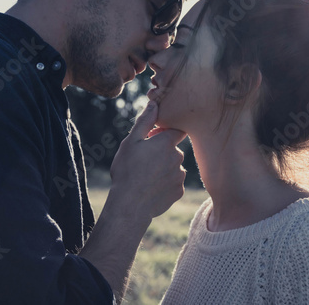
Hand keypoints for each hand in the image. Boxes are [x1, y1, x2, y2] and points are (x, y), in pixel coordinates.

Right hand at [108, 101, 186, 221]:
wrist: (130, 204)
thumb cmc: (128, 170)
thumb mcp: (131, 142)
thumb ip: (145, 121)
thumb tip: (154, 103)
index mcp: (168, 142)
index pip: (178, 130)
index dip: (166, 132)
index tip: (153, 138)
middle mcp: (179, 157)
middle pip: (174, 149)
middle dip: (163, 152)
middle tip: (143, 161)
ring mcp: (180, 176)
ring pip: (174, 167)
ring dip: (164, 168)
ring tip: (145, 176)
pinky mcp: (179, 191)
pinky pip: (173, 183)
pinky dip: (165, 183)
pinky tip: (151, 188)